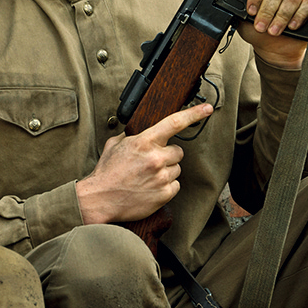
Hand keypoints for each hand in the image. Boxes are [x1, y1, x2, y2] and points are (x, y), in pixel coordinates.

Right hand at [76, 102, 213, 224]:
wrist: (100, 198)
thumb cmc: (106, 173)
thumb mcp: (115, 145)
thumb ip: (132, 136)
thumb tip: (140, 131)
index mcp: (144, 142)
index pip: (175, 123)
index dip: (194, 114)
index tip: (208, 108)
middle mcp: (156, 158)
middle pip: (178, 151)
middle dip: (167, 155)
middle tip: (151, 163)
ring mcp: (161, 177)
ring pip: (177, 169)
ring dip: (166, 171)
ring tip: (147, 177)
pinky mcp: (164, 194)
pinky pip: (175, 185)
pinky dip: (166, 186)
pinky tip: (150, 187)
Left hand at [237, 0, 307, 69]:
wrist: (275, 49)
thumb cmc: (260, 33)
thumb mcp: (244, 21)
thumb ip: (240, 10)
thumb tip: (238, 6)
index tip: (252, 12)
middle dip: (267, 11)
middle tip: (262, 26)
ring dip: (281, 16)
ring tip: (275, 30)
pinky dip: (299, 15)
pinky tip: (291, 25)